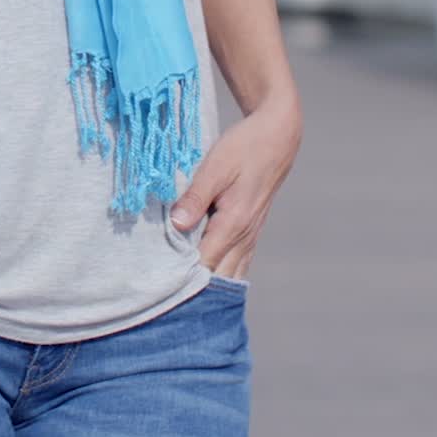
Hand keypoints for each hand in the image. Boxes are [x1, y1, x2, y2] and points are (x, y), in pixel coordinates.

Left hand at [170, 93, 301, 279]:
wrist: (276, 138)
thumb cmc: (244, 148)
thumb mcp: (215, 167)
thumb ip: (195, 197)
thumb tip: (176, 226)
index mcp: (233, 224)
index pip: (205, 264)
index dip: (183, 278)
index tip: (159, 287)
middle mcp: (244, 236)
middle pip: (218, 277)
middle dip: (195, 290)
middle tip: (165, 299)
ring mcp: (249, 236)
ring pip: (230, 274)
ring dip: (209, 285)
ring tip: (181, 297)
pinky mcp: (249, 230)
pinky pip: (236, 263)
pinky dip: (220, 274)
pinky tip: (205, 280)